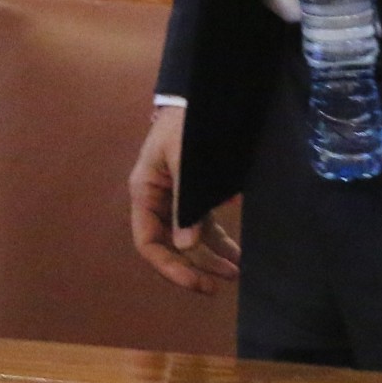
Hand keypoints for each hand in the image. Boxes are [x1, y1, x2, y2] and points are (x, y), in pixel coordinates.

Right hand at [128, 105, 238, 293]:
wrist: (201, 97)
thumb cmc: (187, 126)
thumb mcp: (185, 162)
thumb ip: (186, 203)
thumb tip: (188, 246)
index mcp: (145, 192)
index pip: (149, 242)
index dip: (171, 267)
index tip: (198, 282)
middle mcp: (157, 201)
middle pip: (171, 245)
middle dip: (195, 267)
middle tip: (220, 285)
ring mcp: (176, 199)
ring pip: (190, 239)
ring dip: (210, 258)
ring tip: (236, 273)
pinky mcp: (195, 194)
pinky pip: (204, 225)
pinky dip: (219, 241)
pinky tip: (236, 253)